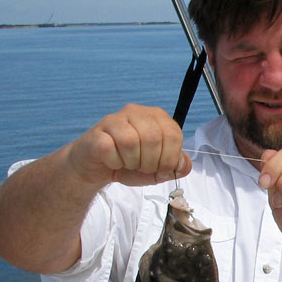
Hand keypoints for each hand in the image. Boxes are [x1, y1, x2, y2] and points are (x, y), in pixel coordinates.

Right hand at [66, 104, 191, 187]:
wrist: (98, 168)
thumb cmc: (130, 164)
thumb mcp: (159, 168)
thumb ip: (176, 166)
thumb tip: (183, 164)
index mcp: (157, 117)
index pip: (173, 134)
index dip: (170, 158)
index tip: (161, 168)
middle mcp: (136, 112)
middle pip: (153, 137)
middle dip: (151, 162)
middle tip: (143, 167)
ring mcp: (115, 120)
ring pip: (131, 141)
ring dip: (133, 162)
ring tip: (128, 163)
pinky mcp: (97, 133)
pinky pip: (110, 149)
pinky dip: (115, 162)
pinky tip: (113, 161)